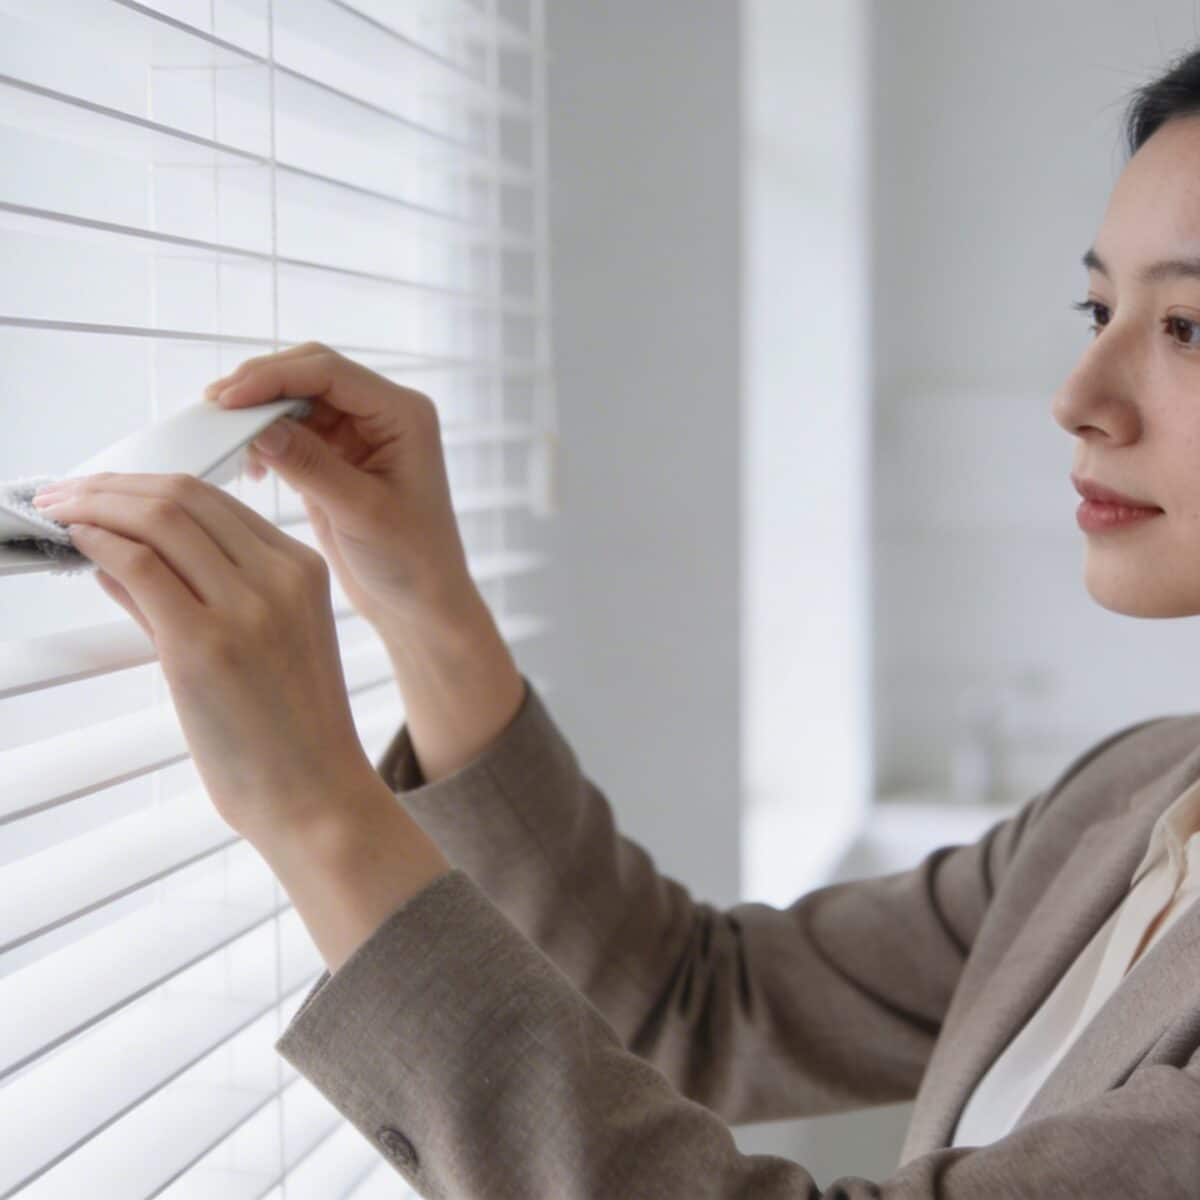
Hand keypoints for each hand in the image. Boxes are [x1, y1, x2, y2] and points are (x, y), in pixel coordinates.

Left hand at [32, 472, 380, 840]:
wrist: (316, 795)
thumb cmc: (290, 733)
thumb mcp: (264, 643)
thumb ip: (194, 593)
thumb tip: (120, 556)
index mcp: (303, 570)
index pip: (213, 499)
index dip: (146, 485)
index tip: (103, 489)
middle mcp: (280, 578)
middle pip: (183, 497)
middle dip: (111, 485)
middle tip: (64, 492)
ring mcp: (246, 609)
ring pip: (159, 519)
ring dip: (95, 505)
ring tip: (59, 511)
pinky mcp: (204, 645)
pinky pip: (141, 567)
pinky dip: (100, 544)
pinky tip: (78, 544)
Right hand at [204, 343, 479, 633]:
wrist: (421, 603)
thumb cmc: (410, 560)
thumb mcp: (359, 511)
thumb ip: (310, 465)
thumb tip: (258, 427)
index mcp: (402, 414)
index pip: (329, 372)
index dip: (274, 377)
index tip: (227, 399)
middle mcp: (382, 414)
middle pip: (309, 375)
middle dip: (261, 386)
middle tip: (214, 409)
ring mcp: (359, 434)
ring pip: (296, 401)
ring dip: (258, 414)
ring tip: (223, 438)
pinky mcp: (336, 458)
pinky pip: (292, 431)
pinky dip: (265, 440)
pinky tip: (248, 467)